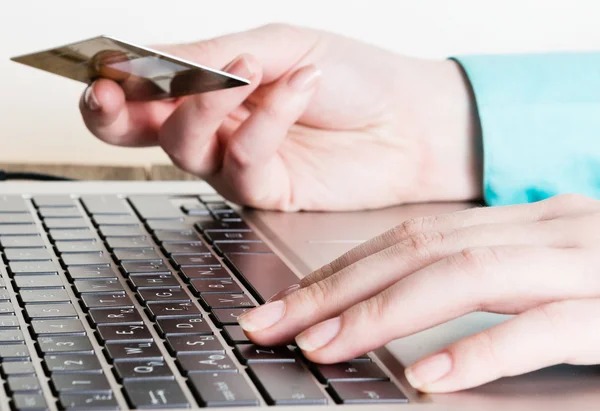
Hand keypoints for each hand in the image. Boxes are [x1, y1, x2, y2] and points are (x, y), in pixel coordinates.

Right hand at [80, 24, 479, 210]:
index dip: (113, 82)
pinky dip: (266, 119)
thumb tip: (147, 59)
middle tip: (109, 95)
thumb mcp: (280, 45)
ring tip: (247, 67)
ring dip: (207, 101)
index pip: (144, 88)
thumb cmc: (354, 77)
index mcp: (213, 87)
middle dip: (115, 114)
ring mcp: (238, 162)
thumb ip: (213, 58)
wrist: (411, 122)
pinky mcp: (266, 191)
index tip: (100, 70)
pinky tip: (298, 87)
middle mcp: (217, 127)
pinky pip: (243, 159)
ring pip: (185, 145)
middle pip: (141, 131)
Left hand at [236, 194, 599, 391]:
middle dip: (335, 289)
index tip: (290, 302)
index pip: (408, 236)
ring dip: (385, 314)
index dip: (341, 268)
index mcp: (519, 223)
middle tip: (274, 325)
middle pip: (415, 251)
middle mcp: (543, 231)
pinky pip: (542, 327)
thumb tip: (409, 314)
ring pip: (463, 278)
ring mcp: (585, 265)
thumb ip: (485, 278)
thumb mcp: (547, 267)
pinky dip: (480, 351)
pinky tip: (429, 378)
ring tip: (326, 347)